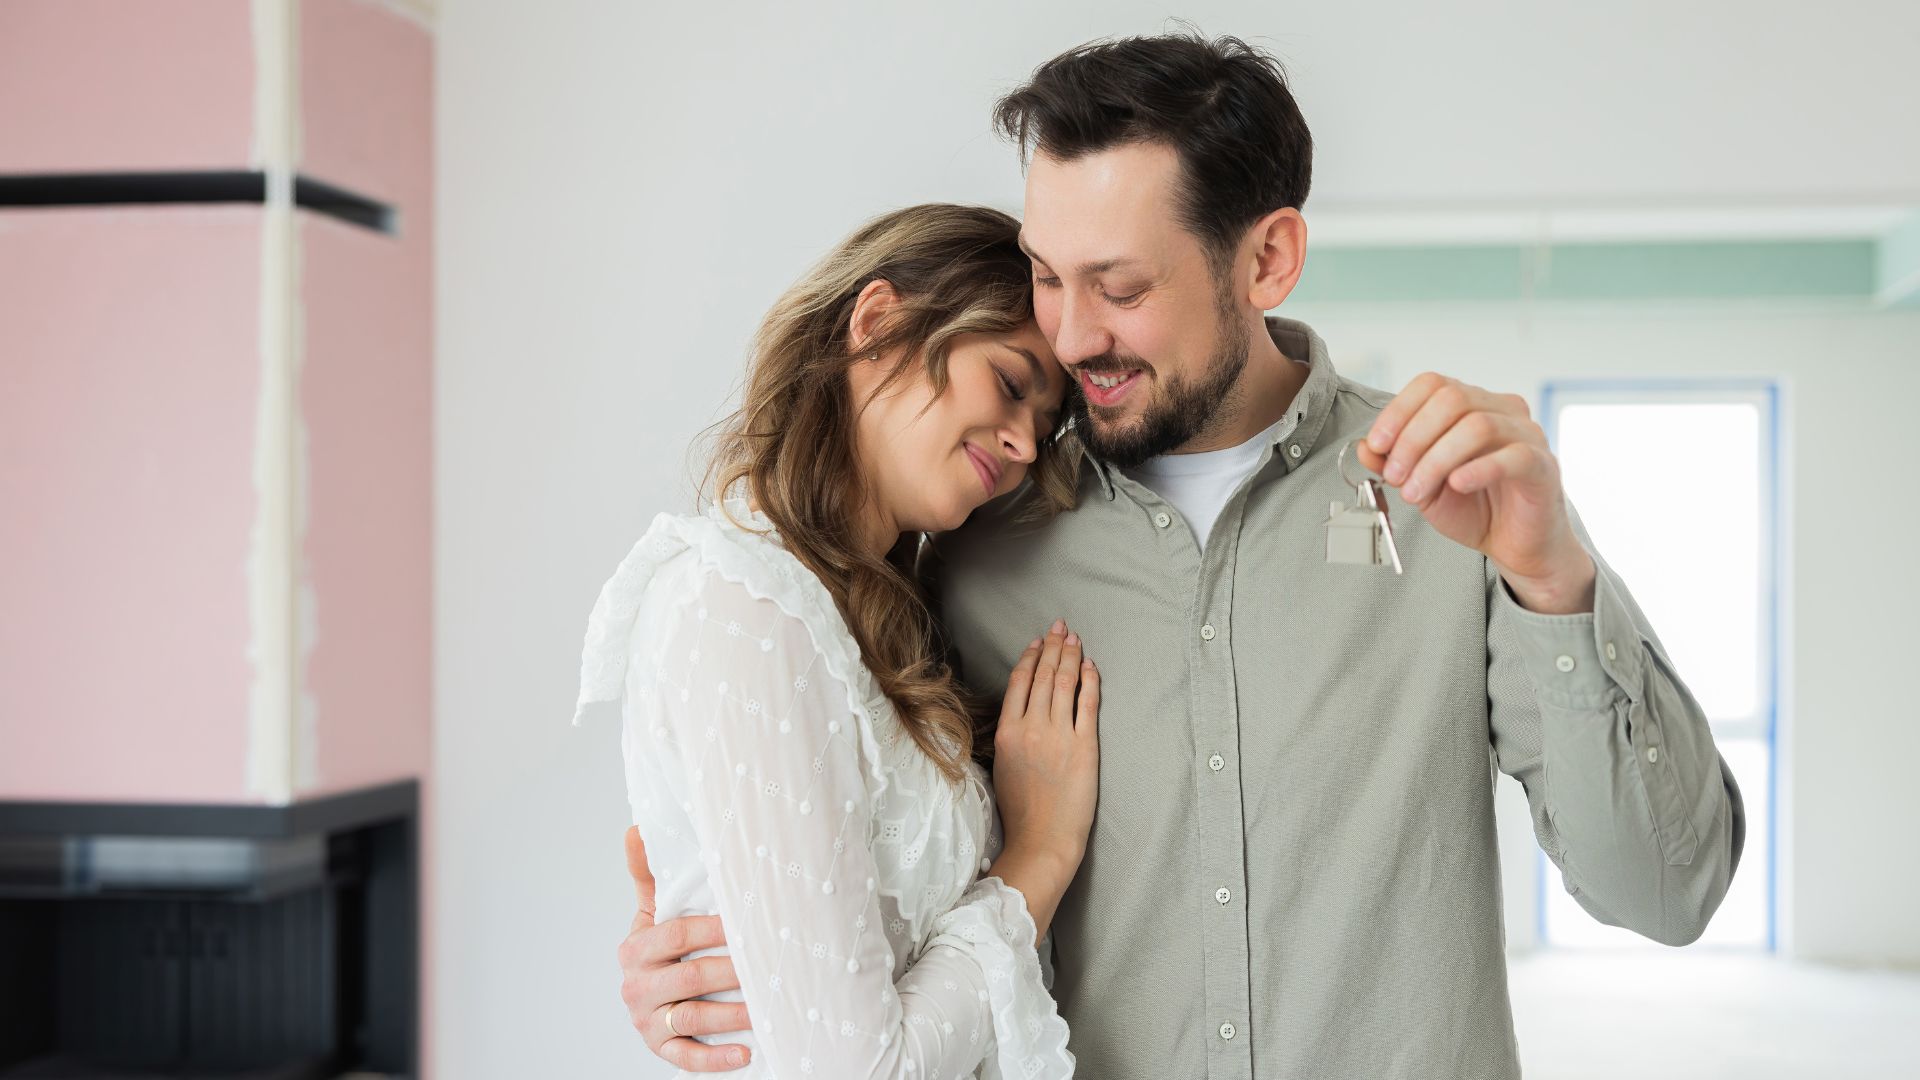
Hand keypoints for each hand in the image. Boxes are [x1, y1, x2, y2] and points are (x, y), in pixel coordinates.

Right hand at [617, 827, 751, 1070]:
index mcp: (636, 948)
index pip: (677, 934)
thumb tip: (636, 829)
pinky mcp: (659, 1048)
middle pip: (691, 976)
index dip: (713, 929)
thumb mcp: (652, 910)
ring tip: (767, 1007)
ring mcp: (647, 1020)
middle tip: (771, 964)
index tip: (747, 922)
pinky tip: (746, 1052)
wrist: (647, 994)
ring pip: (693, 1018)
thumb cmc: (660, 946)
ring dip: (733, 1014)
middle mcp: (637, 986)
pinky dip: (716, 1058)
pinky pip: (686, 1058)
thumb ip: (649, 874)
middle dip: (733, 971)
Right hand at [989, 618, 1099, 938]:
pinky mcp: (1085, 746)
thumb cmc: (1021, 812)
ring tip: (1075, 639)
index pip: (1019, 683)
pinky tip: (1091, 667)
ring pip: (1064, 683)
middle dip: (1053, 647)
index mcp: (1007, 732)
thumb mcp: (1001, 767)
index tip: (1037, 642)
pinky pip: (1088, 703)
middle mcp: (1031, 727)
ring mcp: (1059, 735)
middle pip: (1043, 676)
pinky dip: (1090, 681)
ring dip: (1070, 657)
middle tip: (1060, 627)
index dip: (1030, 658)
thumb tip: (1017, 714)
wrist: (1043, 840)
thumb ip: (1009, 736)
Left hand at [1359, 373, 1595, 613]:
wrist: (1515, 545)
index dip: (1398, 411)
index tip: (1377, 445)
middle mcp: (1502, 409)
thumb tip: (1364, 447)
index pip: (1432, 384)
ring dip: (1435, 460)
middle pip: (1452, 399)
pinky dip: (1478, 469)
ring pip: (1477, 426)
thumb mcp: (1421, 485)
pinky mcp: (1543, 464)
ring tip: (1415, 492)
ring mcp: (1527, 434)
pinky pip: (1512, 456)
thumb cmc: (1474, 508)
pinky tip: (1457, 484)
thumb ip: (1393, 463)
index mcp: (1473, 404)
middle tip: (1394, 476)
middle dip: (1413, 438)